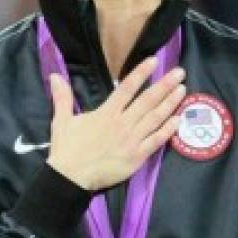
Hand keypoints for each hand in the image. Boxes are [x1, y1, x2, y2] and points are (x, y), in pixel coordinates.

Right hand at [46, 57, 186, 191]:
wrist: (70, 177)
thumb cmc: (67, 149)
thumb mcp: (62, 120)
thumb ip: (62, 97)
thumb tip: (55, 76)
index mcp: (106, 113)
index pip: (127, 88)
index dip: (141, 73)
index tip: (154, 61)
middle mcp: (122, 123)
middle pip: (147, 101)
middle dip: (164, 85)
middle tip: (179, 72)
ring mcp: (132, 140)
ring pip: (155, 118)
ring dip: (170, 103)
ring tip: (182, 90)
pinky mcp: (137, 156)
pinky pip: (156, 141)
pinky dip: (168, 130)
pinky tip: (178, 120)